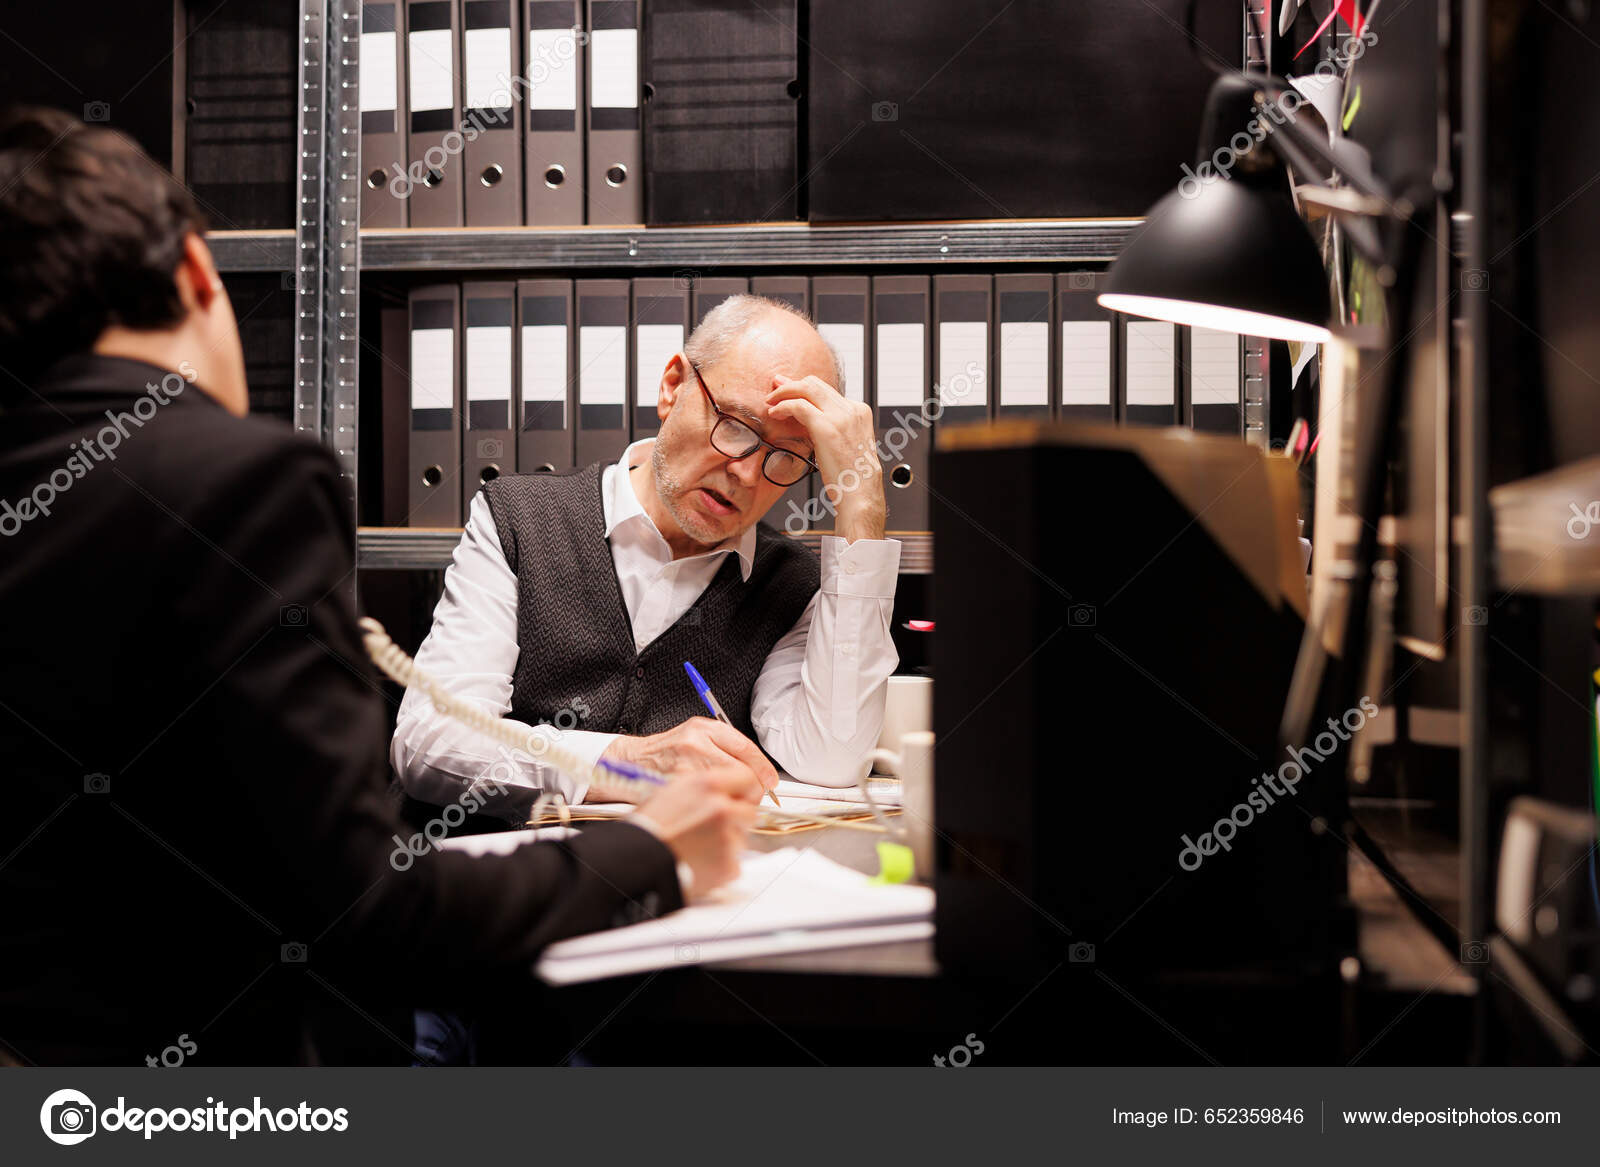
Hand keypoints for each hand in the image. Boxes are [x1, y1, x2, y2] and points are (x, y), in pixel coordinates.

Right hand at [599, 717, 777, 803]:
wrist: (629, 764)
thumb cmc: (664, 754)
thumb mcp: (697, 736)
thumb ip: (727, 747)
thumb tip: (762, 772)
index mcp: (702, 729)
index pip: (746, 749)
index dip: (762, 769)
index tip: (770, 780)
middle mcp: (694, 745)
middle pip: (742, 773)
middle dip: (751, 789)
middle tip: (749, 797)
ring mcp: (685, 769)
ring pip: (729, 794)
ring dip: (735, 804)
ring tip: (727, 806)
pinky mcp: (678, 792)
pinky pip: (709, 808)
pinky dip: (715, 814)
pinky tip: (709, 813)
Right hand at [633, 772, 757, 896]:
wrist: (636, 860)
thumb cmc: (647, 827)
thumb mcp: (672, 789)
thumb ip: (704, 787)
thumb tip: (722, 788)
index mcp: (708, 784)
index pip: (749, 777)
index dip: (745, 789)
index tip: (743, 796)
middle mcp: (722, 809)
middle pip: (750, 810)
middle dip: (737, 818)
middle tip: (715, 826)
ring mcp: (728, 838)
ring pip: (742, 838)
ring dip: (728, 842)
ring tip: (699, 845)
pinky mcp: (728, 865)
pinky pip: (735, 862)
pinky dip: (721, 864)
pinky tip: (700, 861)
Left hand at [766, 375, 885, 541]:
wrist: (861, 494)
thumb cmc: (853, 478)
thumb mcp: (847, 446)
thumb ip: (834, 430)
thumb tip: (813, 422)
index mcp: (859, 412)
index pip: (827, 391)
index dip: (805, 390)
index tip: (790, 392)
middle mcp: (852, 409)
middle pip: (816, 384)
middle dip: (792, 384)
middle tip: (775, 388)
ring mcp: (840, 416)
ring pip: (807, 388)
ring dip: (784, 392)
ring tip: (771, 401)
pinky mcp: (826, 426)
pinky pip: (798, 405)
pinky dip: (783, 405)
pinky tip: (775, 413)